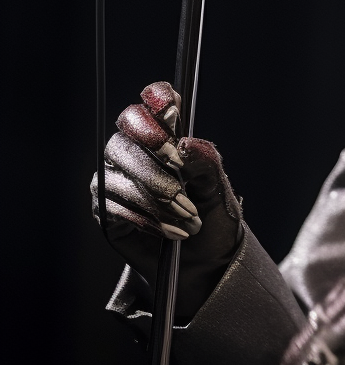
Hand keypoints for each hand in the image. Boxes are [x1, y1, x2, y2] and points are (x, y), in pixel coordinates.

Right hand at [91, 81, 242, 319]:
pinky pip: (113, 207)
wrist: (205, 265)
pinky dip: (146, 219)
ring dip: (156, 194)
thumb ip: (206, 161)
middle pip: (125, 135)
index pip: (153, 102)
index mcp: (168, 136)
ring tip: (188, 215)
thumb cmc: (213, 218)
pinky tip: (171, 232)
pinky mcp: (106, 212)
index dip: (157, 99)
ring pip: (119, 173)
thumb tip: (186, 144)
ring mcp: (117, 181)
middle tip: (178, 165)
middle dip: (152, 150)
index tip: (171, 111)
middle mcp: (136, 153)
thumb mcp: (219, 187)